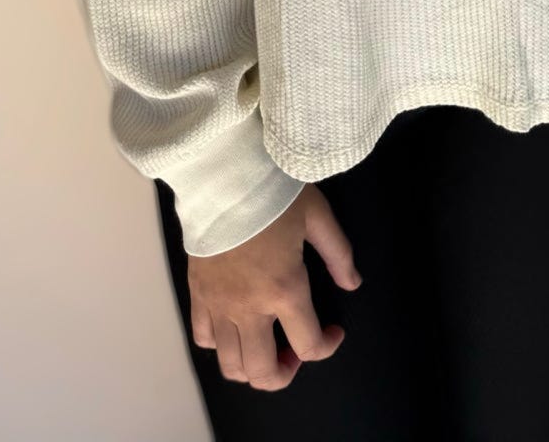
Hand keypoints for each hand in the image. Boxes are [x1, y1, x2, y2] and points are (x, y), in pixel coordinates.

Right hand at [187, 183, 360, 389]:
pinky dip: (221, 343)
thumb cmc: (274, 192)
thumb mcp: (318, 216)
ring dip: (252, 367)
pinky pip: (204, 338)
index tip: (334, 331)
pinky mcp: (197, 295)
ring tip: (266, 345)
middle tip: (296, 352)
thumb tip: (352, 284)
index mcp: (284, 290)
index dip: (327, 346)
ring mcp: (218, 306)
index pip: (309, 346)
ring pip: (230, 366)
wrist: (223, 175)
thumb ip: (338, 254)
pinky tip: (236, 325)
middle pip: (263, 373)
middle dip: (285, 373)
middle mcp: (249, 308)